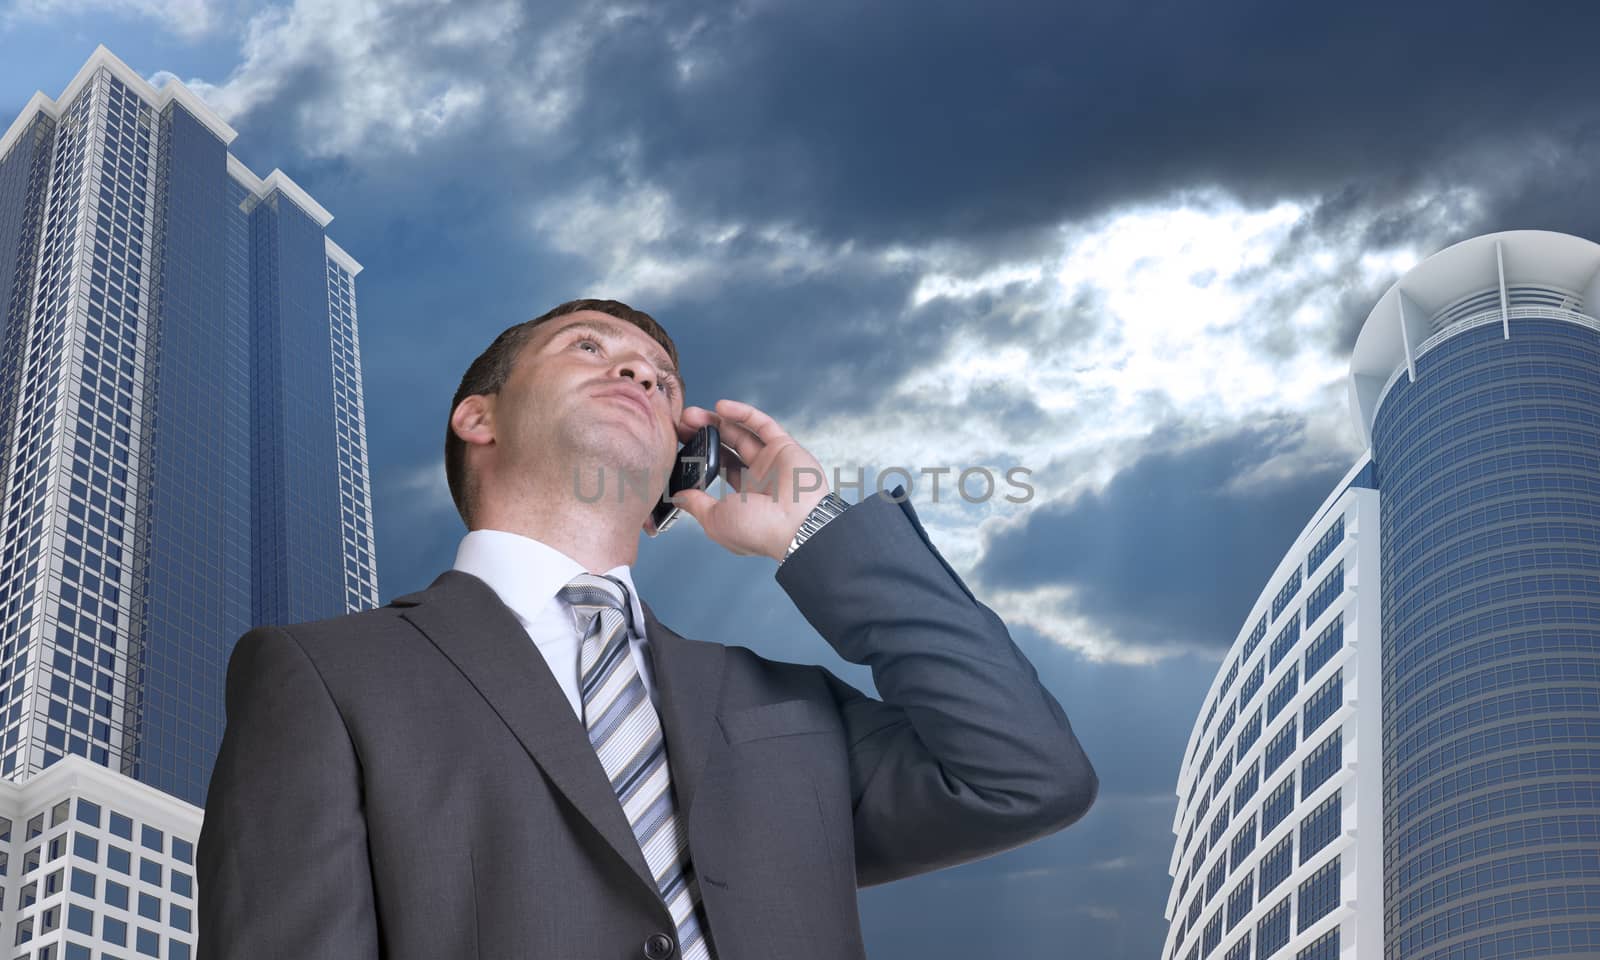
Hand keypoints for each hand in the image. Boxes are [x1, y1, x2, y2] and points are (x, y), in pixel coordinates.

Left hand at [671, 399, 828, 560]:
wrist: (796, 526)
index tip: (678, 444)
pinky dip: (742, 413)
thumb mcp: (716, 520)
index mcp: (743, 498)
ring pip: (741, 433)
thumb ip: (697, 504)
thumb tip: (679, 496)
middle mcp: (758, 478)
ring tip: (692, 414)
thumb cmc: (757, 531)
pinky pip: (762, 425)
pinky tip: (721, 407)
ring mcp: (771, 461)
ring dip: (716, 421)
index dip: (698, 455)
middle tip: (682, 423)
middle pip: (726, 447)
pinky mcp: (784, 447)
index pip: (718, 468)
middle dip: (703, 434)